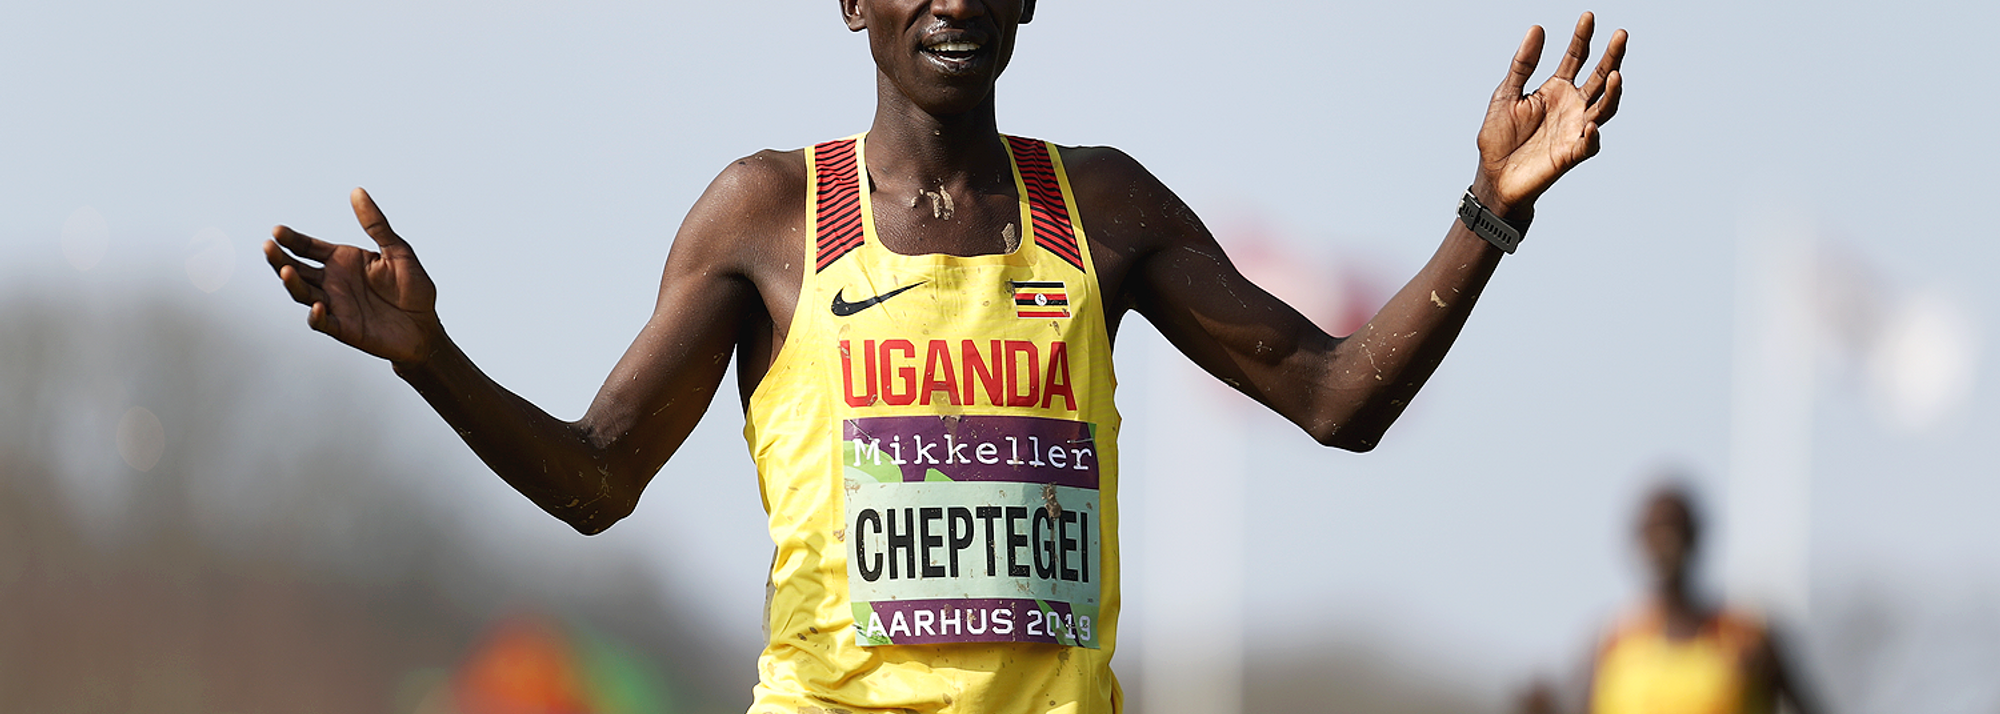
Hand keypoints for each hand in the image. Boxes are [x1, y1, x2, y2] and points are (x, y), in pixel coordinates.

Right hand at [264, 188, 441, 364]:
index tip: (277, 230)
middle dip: (280, 258)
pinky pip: (323, 323)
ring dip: (293, 283)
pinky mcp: (344, 328)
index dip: (292, 239)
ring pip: (304, 293)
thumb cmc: (413, 288)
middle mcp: (333, 282)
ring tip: (286, 271)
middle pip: (297, 269)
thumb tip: (358, 192)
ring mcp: (336, 305)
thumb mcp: (398, 251)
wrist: (425, 326)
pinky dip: (317, 316)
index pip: (309, 247)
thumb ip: (376, 224)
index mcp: (343, 261)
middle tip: (269, 246)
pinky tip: (318, 306)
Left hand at [1475, 12, 1626, 218]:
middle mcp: (1571, 106)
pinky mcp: (1571, 154)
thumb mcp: (1507, 94)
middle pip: (1598, 77)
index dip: (1583, 38)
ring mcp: (1574, 129)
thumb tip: (1537, 28)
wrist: (1493, 175)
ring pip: (1604, 107)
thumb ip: (1523, 64)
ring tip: (1616, 75)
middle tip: (1620, 34)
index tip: (1588, 16)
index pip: (1576, 58)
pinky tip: (1591, 124)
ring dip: (1613, 93)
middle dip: (1611, 57)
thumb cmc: (1499, 136)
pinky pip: (1589, 144)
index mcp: (1555, 89)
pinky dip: (1592, 135)